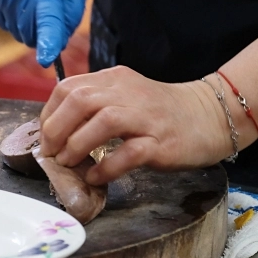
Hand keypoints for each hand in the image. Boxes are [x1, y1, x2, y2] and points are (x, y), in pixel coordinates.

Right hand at [0, 0, 89, 65]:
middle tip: (50, 9)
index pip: (47, 17)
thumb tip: (59, 40)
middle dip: (42, 31)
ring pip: (15, 28)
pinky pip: (2, 18)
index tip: (48, 60)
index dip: (49, 41)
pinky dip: (13, 14)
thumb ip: (71, 9)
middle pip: (30, 32)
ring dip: (27, 23)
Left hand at [38, 66, 233, 184]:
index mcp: (114, 80)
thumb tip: (57, 133)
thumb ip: (95, 107)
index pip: (68, 88)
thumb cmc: (162, 113)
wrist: (210, 116)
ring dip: (78, 146)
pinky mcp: (161, 142)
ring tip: (70, 164)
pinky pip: (129, 153)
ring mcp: (146, 117)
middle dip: (56, 130)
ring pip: (103, 122)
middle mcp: (128, 93)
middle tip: (52, 154)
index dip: (49, 115)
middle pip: (80, 101)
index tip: (46, 138)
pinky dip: (107, 167)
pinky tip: (97, 177)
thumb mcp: (125, 98)